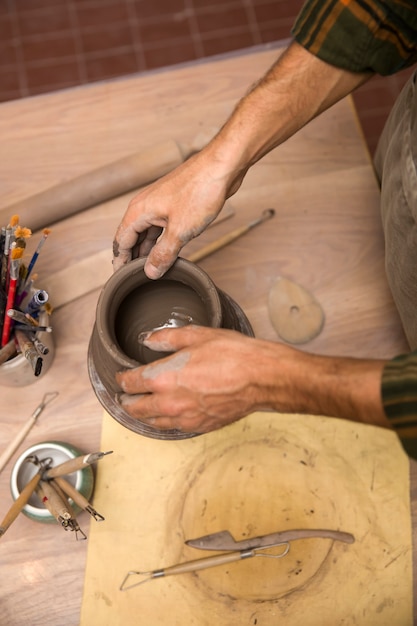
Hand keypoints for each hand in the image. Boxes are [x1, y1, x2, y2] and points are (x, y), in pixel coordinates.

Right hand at [112, 148, 244, 278]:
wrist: (222, 167)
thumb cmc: (200, 191)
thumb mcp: (180, 231)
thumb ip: (163, 253)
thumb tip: (150, 272)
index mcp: (139, 211)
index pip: (121, 241)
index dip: (120, 261)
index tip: (121, 278)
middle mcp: (145, 206)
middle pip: (132, 237)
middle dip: (133, 257)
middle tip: (135, 278)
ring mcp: (160, 205)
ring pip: (147, 232)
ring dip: (148, 250)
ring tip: (151, 269)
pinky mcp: (174, 205)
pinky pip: (161, 227)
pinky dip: (160, 241)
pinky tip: (167, 253)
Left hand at [115, 325, 271, 432]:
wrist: (262, 378)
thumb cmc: (234, 355)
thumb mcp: (197, 335)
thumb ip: (167, 338)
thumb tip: (149, 339)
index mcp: (163, 378)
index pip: (130, 383)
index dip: (121, 379)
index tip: (121, 376)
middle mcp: (169, 402)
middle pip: (135, 407)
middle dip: (126, 400)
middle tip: (125, 395)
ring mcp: (184, 418)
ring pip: (152, 422)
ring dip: (142, 414)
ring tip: (139, 408)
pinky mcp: (199, 426)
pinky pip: (173, 427)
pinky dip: (164, 421)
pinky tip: (166, 415)